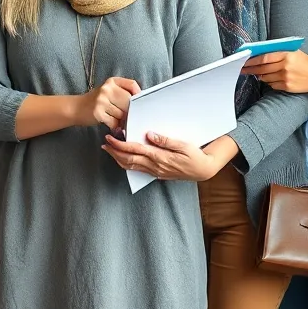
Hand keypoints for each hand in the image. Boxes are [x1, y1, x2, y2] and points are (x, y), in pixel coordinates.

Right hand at [75, 77, 139, 131]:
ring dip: (121, 120)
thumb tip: (140, 103)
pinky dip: (115, 126)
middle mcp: (107, 89)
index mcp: (111, 81)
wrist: (76, 108)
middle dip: (129, 111)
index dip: (138, 95)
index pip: (132, 85)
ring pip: (122, 114)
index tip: (138, 103)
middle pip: (129, 101)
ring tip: (115, 119)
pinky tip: (111, 124)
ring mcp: (102, 101)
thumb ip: (123, 92)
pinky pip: (114, 122)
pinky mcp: (98, 113)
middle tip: (126, 115)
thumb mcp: (108, 90)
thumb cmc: (96, 101)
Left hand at [102, 132, 220, 181]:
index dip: (120, 145)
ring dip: (118, 158)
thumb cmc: (195, 156)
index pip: (135, 150)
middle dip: (114, 151)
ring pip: (131, 166)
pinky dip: (127, 164)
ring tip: (109, 150)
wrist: (203, 170)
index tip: (111, 138)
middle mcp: (155, 166)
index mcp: (160, 157)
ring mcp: (156, 171)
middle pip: (129, 160)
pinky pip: (138, 170)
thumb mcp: (183, 145)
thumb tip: (149, 134)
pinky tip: (123, 159)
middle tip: (105, 143)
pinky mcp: (157, 174)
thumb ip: (166, 140)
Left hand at [243, 50, 307, 93]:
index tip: (244, 61)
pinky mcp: (287, 87)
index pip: (264, 58)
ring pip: (266, 77)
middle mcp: (285, 66)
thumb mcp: (295, 52)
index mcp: (286, 55)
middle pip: (262, 68)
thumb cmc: (306, 63)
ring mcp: (286, 77)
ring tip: (257, 73)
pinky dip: (269, 82)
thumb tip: (261, 53)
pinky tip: (270, 79)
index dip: (252, 60)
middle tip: (242, 69)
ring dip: (260, 75)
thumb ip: (280, 52)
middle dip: (251, 69)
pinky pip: (272, 85)